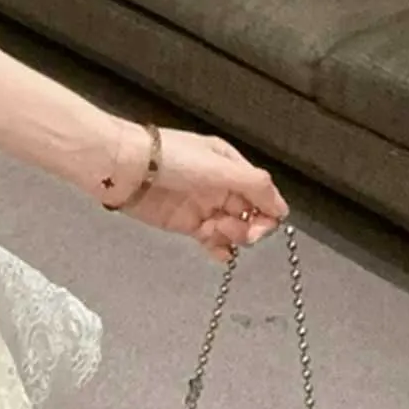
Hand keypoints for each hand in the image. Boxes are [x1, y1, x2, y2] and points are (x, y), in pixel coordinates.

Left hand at [122, 127, 289, 263]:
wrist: (126, 169)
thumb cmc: (167, 158)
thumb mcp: (219, 166)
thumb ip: (254, 186)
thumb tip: (281, 207)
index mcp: (231, 165)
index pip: (264, 195)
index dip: (267, 214)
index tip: (259, 225)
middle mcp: (220, 186)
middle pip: (252, 216)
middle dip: (249, 228)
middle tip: (234, 230)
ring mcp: (204, 206)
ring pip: (234, 231)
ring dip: (231, 237)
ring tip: (213, 231)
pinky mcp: (187, 223)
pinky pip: (213, 241)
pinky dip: (219, 249)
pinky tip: (217, 251)